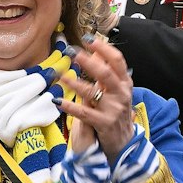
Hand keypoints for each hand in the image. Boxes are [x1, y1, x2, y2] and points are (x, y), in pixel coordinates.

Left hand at [56, 38, 135, 157]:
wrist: (125, 142)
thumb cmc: (117, 113)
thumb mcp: (116, 92)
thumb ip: (107, 73)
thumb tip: (96, 52)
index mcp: (125, 84)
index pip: (117, 61)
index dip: (103, 49)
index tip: (88, 40)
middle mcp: (122, 94)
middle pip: (106, 74)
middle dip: (88, 62)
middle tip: (73, 53)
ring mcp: (114, 110)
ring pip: (93, 92)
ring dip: (75, 83)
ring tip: (61, 76)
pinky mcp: (104, 124)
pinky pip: (84, 113)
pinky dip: (70, 106)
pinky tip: (57, 101)